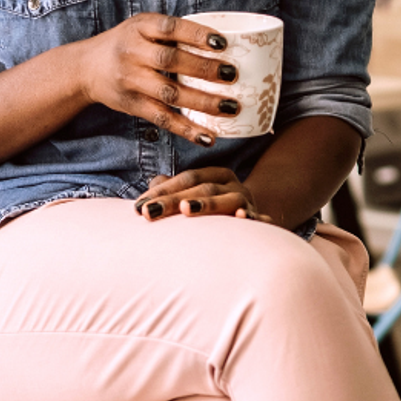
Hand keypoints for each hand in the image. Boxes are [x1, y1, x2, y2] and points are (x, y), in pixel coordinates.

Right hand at [71, 13, 240, 144]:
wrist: (87, 68)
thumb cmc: (128, 43)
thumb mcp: (143, 26)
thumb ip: (174, 31)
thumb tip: (225, 42)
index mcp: (141, 27)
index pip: (170, 28)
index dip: (196, 35)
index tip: (222, 43)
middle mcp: (133, 53)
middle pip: (171, 61)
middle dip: (204, 69)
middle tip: (232, 75)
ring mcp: (132, 81)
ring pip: (169, 93)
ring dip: (202, 102)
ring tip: (230, 107)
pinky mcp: (133, 106)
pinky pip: (162, 119)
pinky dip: (186, 129)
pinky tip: (208, 136)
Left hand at [135, 165, 251, 220]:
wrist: (254, 225)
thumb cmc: (216, 212)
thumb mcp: (194, 198)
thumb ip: (171, 191)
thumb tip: (147, 192)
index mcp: (218, 176)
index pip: (188, 178)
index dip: (163, 190)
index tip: (140, 206)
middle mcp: (234, 186)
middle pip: (203, 188)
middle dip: (174, 200)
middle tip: (150, 212)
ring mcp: (248, 203)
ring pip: (229, 199)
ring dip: (209, 204)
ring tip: (187, 209)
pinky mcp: (260, 221)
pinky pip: (260, 219)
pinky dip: (253, 218)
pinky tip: (241, 218)